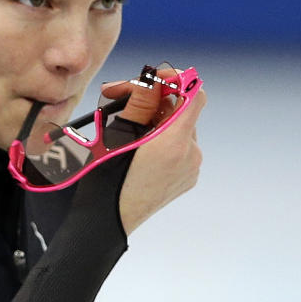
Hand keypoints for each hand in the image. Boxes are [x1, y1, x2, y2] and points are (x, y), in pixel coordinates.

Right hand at [100, 75, 204, 234]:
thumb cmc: (106, 180)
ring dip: (155, 121)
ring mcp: (190, 170)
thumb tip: (156, 80)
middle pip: (182, 112)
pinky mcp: (186, 180)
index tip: (156, 79)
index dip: (177, 80)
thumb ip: (142, 103)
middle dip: (154, 101)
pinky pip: (179, 149)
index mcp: (174, 143)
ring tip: (125, 126)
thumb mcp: (117, 134)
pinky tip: (138, 146)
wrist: (107, 222)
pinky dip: (162, 140)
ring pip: (179, 130)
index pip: (194, 95)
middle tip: (121, 98)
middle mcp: (189, 156)